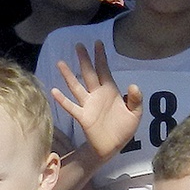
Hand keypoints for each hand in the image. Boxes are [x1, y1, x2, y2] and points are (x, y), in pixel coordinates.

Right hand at [51, 41, 142, 158]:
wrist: (113, 146)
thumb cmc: (123, 128)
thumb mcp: (135, 114)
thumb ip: (135, 100)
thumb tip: (133, 85)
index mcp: (110, 91)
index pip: (104, 70)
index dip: (101, 57)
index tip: (98, 42)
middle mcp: (97, 94)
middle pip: (89, 73)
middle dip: (84, 60)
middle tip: (79, 45)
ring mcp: (88, 105)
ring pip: (77, 87)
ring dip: (69, 76)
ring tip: (60, 62)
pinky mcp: (83, 117)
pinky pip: (71, 107)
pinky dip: (63, 100)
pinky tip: (54, 91)